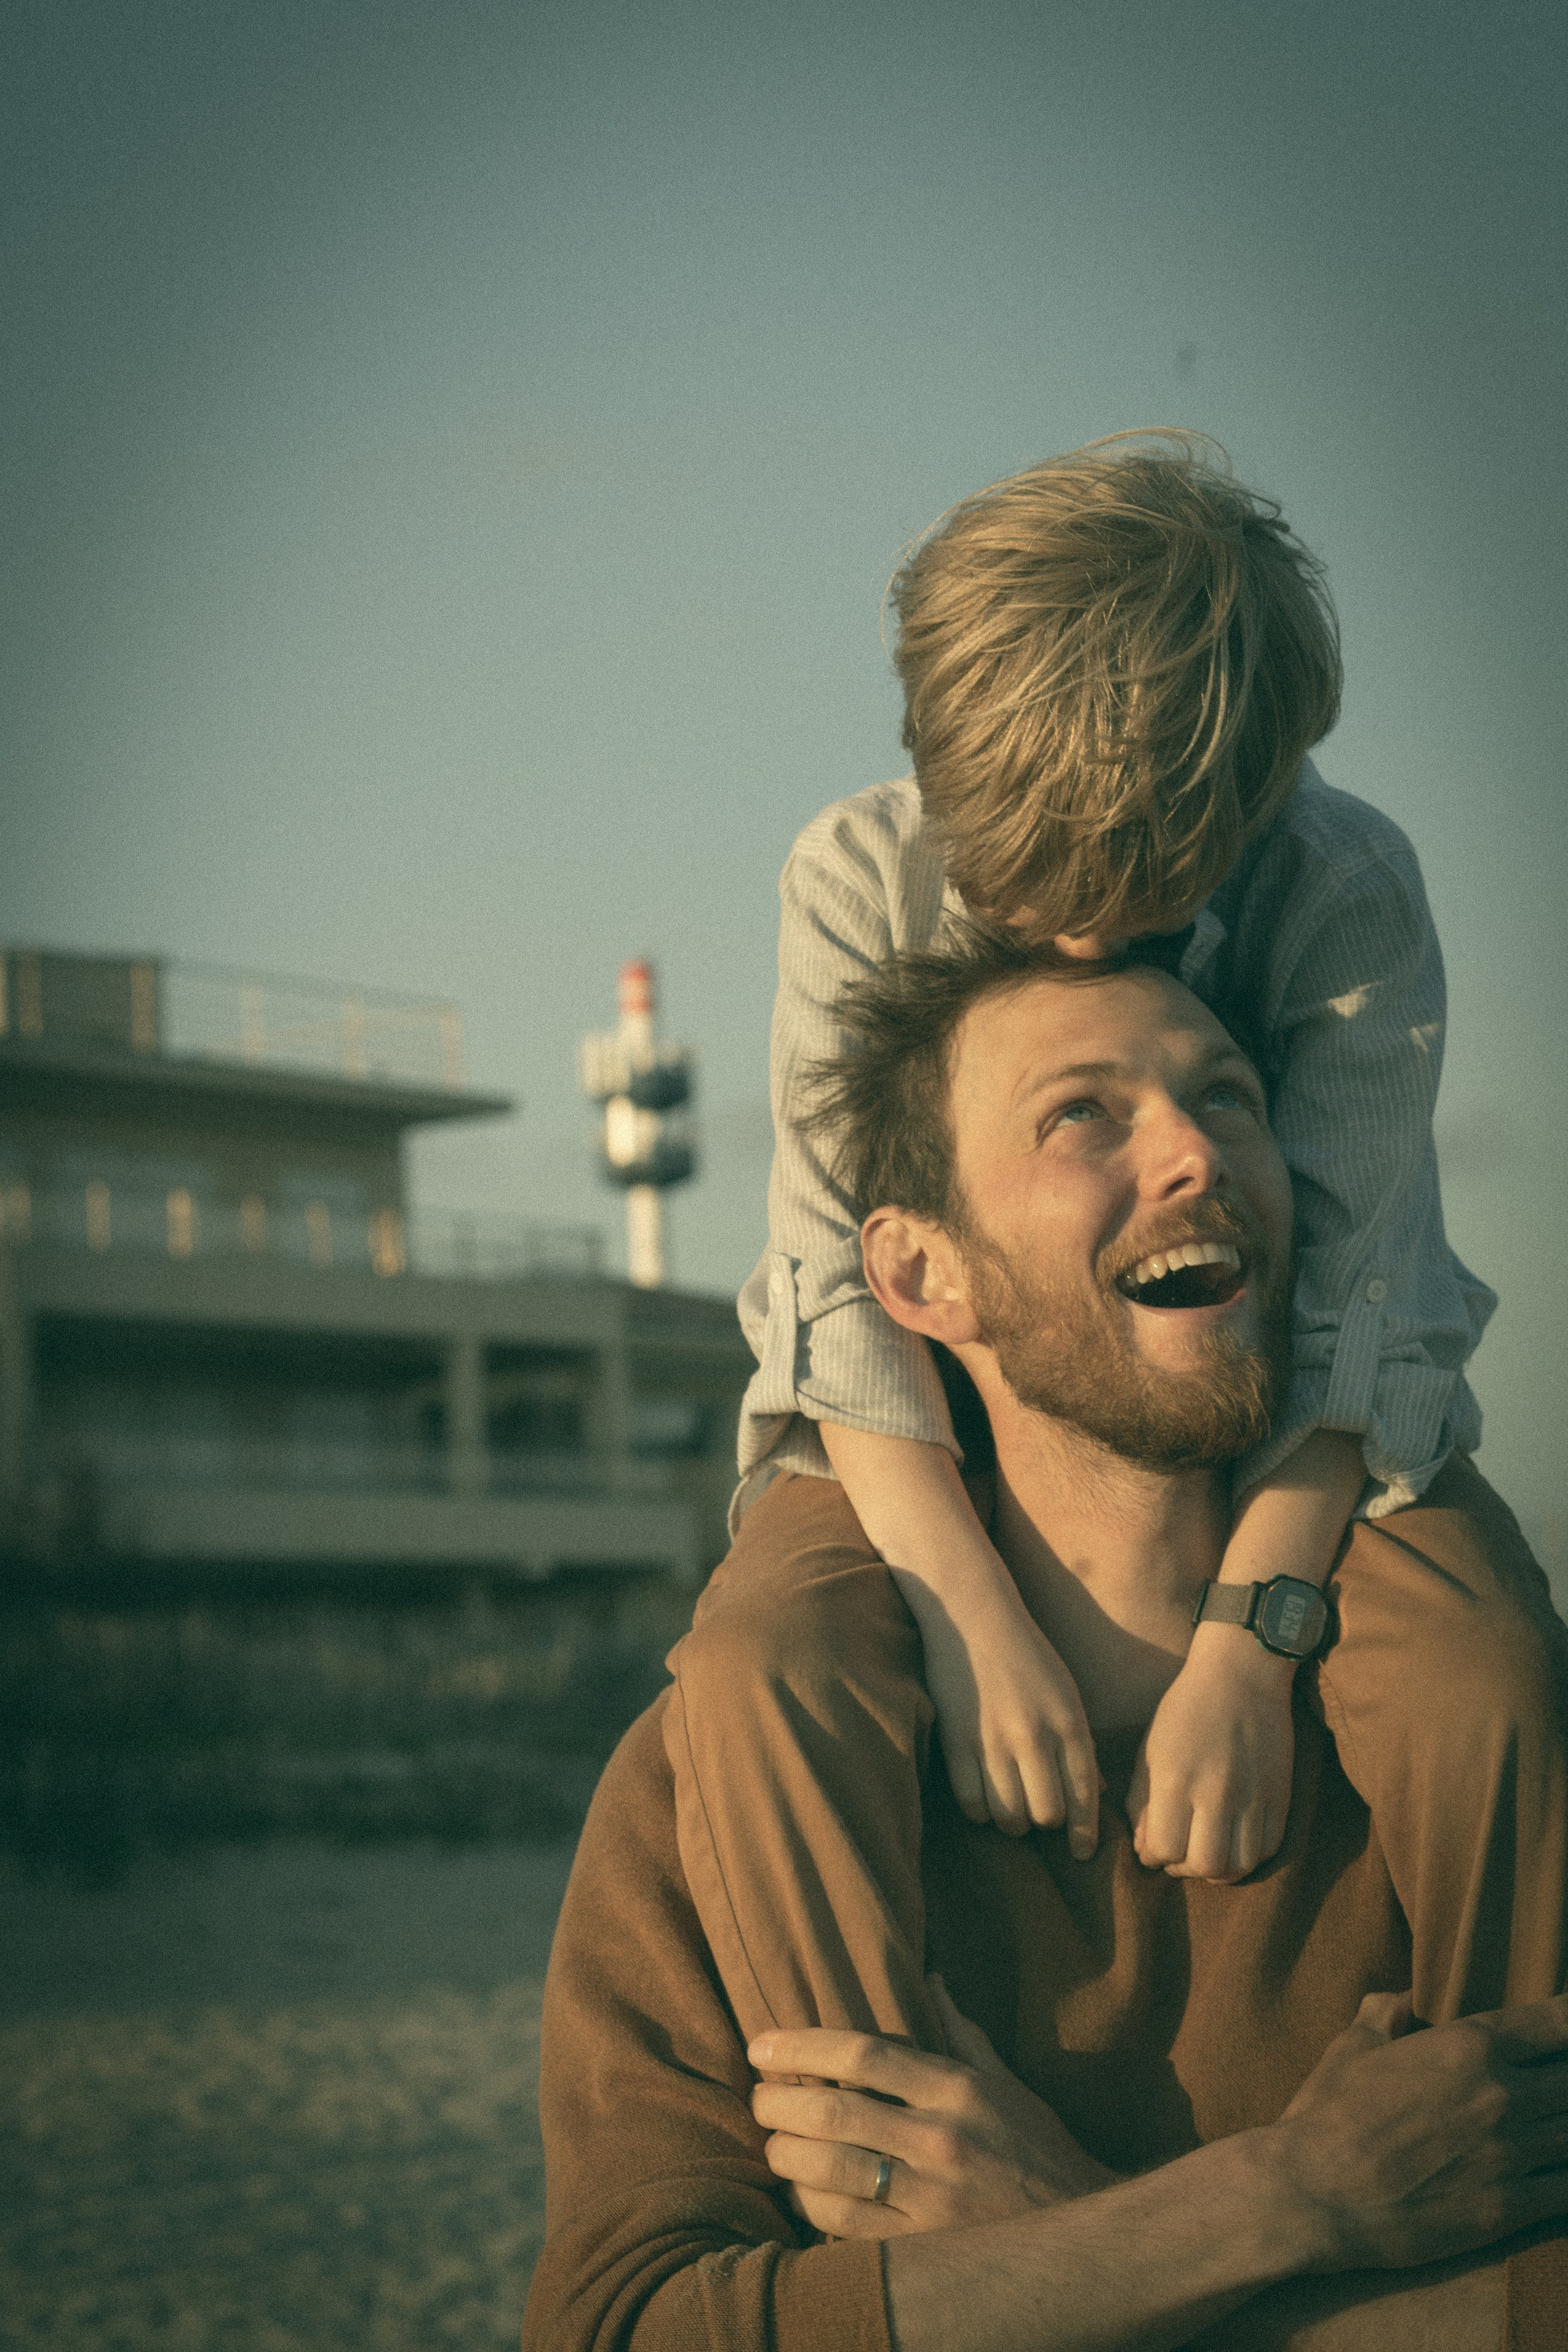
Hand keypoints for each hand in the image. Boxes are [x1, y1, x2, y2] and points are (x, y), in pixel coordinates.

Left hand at [749, 1976, 1118, 2238]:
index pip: (863, 2055)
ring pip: (830, 2174)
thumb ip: (961, 2032)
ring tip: (770, 2146)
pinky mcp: (923, 2250)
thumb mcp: (1006, 2084)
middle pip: (834, 2114)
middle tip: (757, 2099)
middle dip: (779, 2105)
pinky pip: (845, 2228)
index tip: (761, 2046)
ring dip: (785, 2158)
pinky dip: (811, 2209)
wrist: (1084, 2235)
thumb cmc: (1040, 2151)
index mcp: (958, 2090)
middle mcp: (940, 2141)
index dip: (801, 2048)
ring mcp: (931, 2200)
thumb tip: (931, 1975)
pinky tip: (799, 2194)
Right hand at [900, 1566, 1100, 1849]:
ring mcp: (993, 1740)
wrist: (973, 1615)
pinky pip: (972, 1803)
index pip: (1084, 1796)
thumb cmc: (1026, 1655)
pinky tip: (984, 1798)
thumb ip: (1080, 1743)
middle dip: (1046, 1824)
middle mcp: (1034, 1736)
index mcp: (1069, 1723)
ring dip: (1012, 1821)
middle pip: (1047, 1815)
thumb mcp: (1066, 1692)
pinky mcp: (956, 1741)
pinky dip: (980, 1811)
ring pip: (1009, 1816)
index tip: (1082, 1853)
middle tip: (1039, 1814)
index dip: (1085, 1833)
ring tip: (1011, 1809)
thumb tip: (1095, 1794)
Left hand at [1127, 1624, 1294, 1879]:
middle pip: (1204, 1865)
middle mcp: (1217, 1792)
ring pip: (1239, 1866)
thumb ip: (1141, 1802)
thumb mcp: (1150, 1749)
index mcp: (1175, 1778)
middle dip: (1185, 1868)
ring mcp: (1254, 1796)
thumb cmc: (1185, 1710)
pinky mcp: (1281, 1796)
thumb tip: (1146, 1851)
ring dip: (1218, 1868)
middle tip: (1180, 1851)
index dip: (1153, 1855)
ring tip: (1207, 1848)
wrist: (1242, 1674)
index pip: (1163, 1849)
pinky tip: (1233, 1838)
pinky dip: (1248, 1855)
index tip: (1153, 1842)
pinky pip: (1268, 1849)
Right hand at [1270, 1990, 1567, 2273]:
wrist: (1314, 2191)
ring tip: (1561, 2123)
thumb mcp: (1353, 2048)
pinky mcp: (1510, 2209)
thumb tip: (1402, 1999)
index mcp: (1468, 2046)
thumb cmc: (1328, 2114)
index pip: (1553, 2024)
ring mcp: (1511, 2154)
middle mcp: (1502, 2094)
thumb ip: (1385, 2016)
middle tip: (1562, 2080)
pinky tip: (1565, 2174)